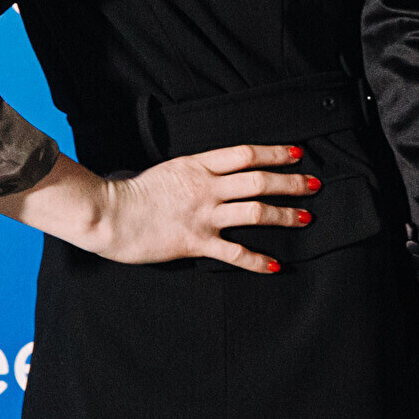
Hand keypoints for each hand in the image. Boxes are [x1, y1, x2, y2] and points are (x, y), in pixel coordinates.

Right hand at [28, 143, 313, 272]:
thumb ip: (199, 171)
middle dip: (290, 183)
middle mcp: (206, 188)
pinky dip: (257, 260)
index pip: (246, 154)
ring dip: (284, 215)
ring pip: (255, 212)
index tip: (297, 154)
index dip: (275, 153)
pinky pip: (234, 252)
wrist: (106, 214)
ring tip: (305, 218)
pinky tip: (275, 265)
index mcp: (198, 165)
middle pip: (259, 181)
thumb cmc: (132, 192)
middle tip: (313, 185)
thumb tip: (225, 173)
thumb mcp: (171, 170)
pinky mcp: (196, 242)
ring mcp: (203, 215)